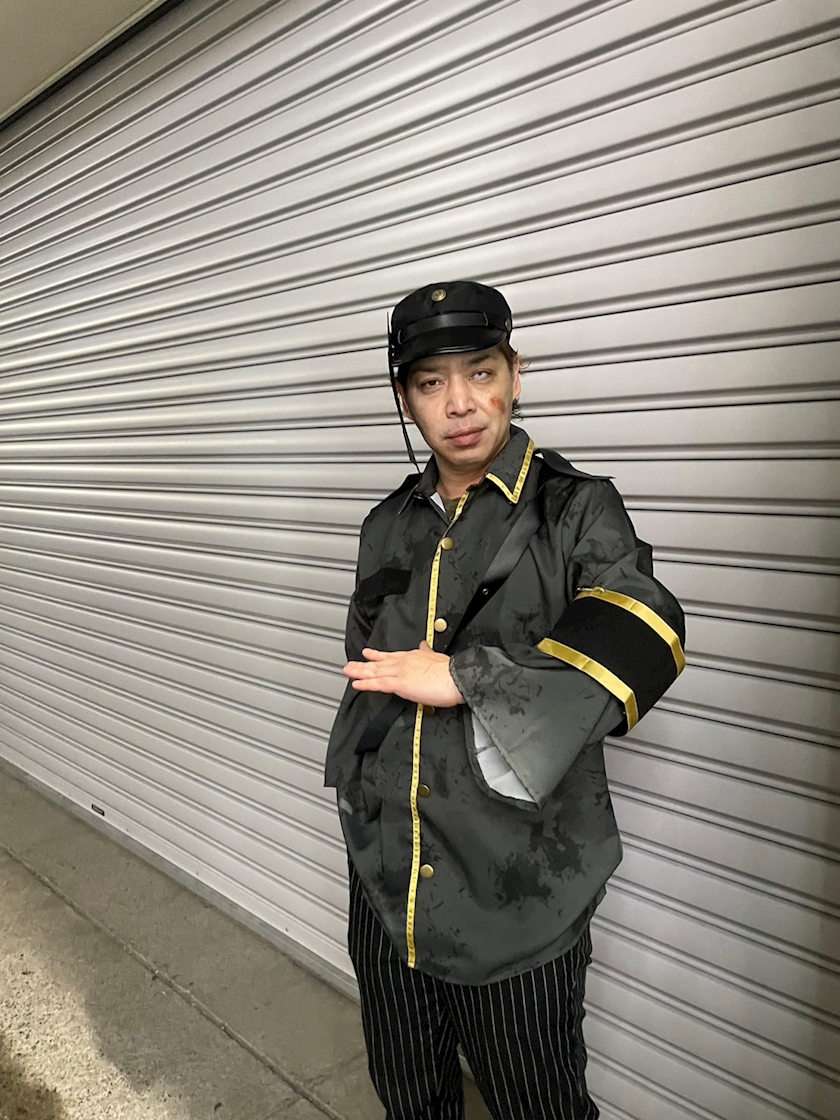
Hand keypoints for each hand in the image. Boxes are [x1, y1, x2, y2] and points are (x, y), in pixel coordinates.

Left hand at [344, 641, 464, 706]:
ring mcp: (400, 672)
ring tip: (347, 672)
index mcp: (414, 656)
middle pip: (379, 664)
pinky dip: (366, 684)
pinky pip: (379, 684)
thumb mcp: (438, 657)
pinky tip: (357, 684)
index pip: (391, 656)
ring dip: (360, 672)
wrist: (456, 677)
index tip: (368, 653)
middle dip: (363, 664)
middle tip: (349, 665)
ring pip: (375, 672)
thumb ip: (428, 652)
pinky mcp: (400, 683)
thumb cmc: (451, 671)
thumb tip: (424, 646)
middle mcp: (404, 662)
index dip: (377, 655)